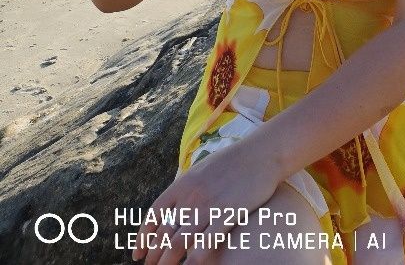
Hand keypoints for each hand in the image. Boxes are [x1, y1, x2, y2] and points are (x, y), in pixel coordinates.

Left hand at [132, 138, 280, 264]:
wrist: (261, 154)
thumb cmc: (233, 162)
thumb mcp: (202, 170)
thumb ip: (186, 189)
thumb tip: (172, 209)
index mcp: (182, 184)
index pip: (154, 216)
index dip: (143, 238)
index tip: (138, 254)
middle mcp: (191, 196)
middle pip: (164, 234)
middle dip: (154, 256)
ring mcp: (208, 206)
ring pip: (179, 243)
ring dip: (168, 262)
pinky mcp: (227, 214)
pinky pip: (205, 244)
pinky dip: (193, 260)